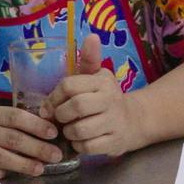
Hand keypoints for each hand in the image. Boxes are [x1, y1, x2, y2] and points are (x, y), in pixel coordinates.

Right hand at [0, 102, 63, 178]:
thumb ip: (9, 120)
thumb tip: (44, 127)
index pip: (14, 117)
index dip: (35, 125)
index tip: (53, 132)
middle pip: (11, 139)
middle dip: (36, 148)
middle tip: (56, 155)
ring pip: (0, 157)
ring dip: (22, 164)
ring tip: (40, 169)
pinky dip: (1, 174)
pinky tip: (15, 177)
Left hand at [52, 36, 148, 158]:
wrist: (134, 121)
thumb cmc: (105, 98)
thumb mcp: (97, 77)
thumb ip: (88, 60)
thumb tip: (92, 35)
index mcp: (102, 81)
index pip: (69, 85)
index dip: (53, 97)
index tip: (49, 105)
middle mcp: (110, 99)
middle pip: (75, 106)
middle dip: (61, 115)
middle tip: (60, 119)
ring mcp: (114, 122)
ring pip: (79, 130)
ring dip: (69, 132)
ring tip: (70, 130)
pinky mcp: (115, 142)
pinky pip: (88, 147)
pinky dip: (79, 146)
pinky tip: (81, 141)